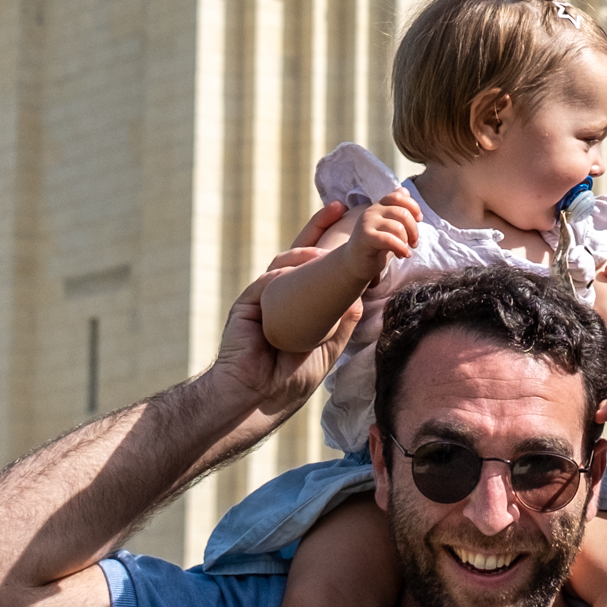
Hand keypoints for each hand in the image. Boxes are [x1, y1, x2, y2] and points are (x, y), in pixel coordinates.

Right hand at [212, 208, 361, 429]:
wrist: (262, 398)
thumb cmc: (292, 379)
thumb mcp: (327, 348)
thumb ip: (342, 322)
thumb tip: (360, 298)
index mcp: (300, 305)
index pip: (316, 268)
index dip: (329, 243)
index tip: (348, 220)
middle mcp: (282, 297)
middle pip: (299, 254)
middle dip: (318, 229)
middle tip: (338, 208)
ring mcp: (263, 299)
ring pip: (283, 264)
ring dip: (305, 253)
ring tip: (324, 251)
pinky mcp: (247, 305)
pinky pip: (265, 283)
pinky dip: (280, 276)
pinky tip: (294, 273)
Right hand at [342, 187, 420, 280]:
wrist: (354, 264)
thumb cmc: (375, 246)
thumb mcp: (388, 226)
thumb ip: (397, 209)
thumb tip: (405, 190)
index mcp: (378, 206)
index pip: (398, 196)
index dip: (413, 206)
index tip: (419, 219)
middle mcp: (372, 211)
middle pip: (402, 213)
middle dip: (414, 229)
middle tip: (414, 243)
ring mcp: (367, 223)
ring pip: (398, 227)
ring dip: (406, 242)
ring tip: (405, 252)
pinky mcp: (365, 237)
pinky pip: (389, 240)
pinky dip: (401, 248)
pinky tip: (403, 255)